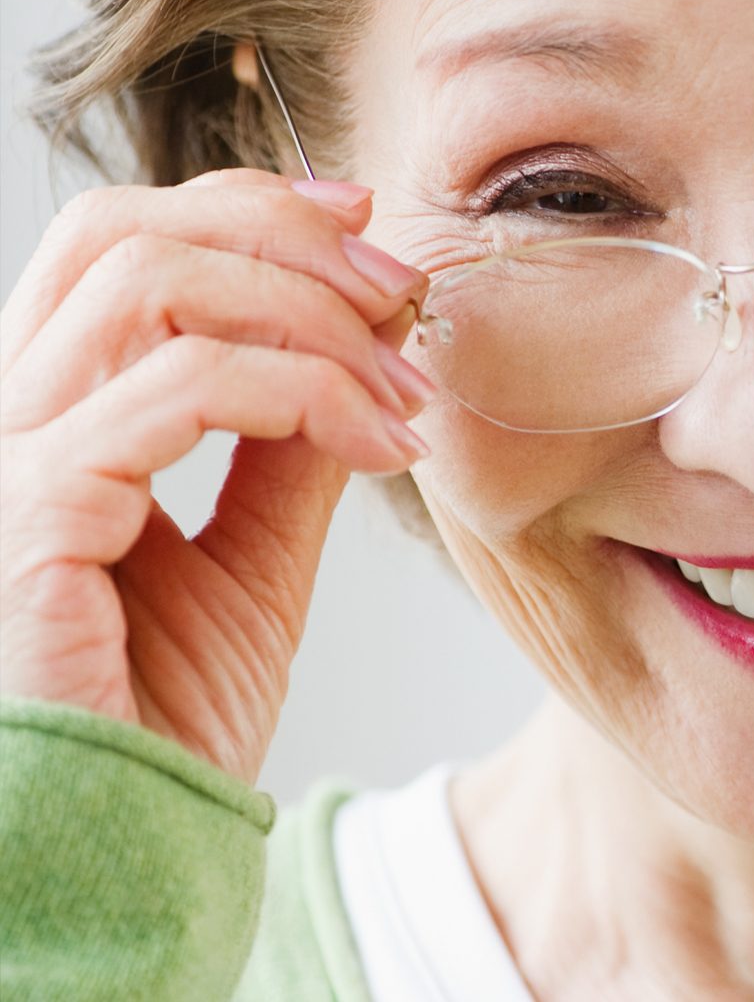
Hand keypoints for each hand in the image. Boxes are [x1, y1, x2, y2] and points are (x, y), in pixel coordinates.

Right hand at [0, 168, 433, 783]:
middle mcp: (7, 423)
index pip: (119, 250)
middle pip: (117, 234)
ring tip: (402, 388)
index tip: (370, 236)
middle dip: (282, 233)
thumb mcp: (254, 560)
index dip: (248, 213)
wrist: (122, 853)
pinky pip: (174, 392)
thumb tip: (371, 337)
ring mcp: (3, 466)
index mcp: (52, 421)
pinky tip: (379, 445)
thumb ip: (292, 448)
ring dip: (308, 314)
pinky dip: (302, 392)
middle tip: (398, 288)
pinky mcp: (24, 518)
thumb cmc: (160, 723)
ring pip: (144, 285)